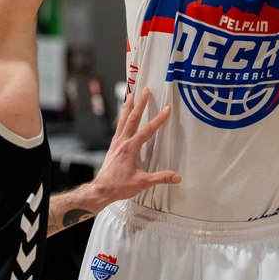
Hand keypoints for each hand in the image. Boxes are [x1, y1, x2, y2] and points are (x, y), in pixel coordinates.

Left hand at [88, 89, 180, 207]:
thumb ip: (160, 178)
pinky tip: (124, 116)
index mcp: (130, 148)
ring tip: (131, 94)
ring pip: (122, 120)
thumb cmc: (119, 186)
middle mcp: (122, 142)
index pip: (147, 130)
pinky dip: (122, 118)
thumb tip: (177, 177)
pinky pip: (119, 127)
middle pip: (132, 118)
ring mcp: (116, 143)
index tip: (166, 109)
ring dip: (128, 106)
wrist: (101, 190)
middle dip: (140, 103)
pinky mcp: (113, 146)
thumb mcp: (142, 183)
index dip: (158, 119)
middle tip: (145, 89)